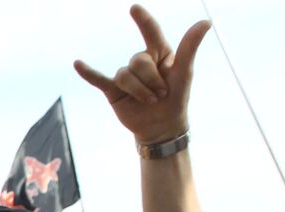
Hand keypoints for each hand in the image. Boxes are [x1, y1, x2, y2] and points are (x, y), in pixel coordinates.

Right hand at [74, 5, 209, 144]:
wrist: (162, 127)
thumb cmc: (176, 98)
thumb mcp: (185, 73)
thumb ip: (190, 47)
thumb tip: (206, 21)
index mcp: (159, 53)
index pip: (151, 32)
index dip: (143, 21)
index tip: (134, 9)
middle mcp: (141, 61)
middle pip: (138, 61)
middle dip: (152, 80)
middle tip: (162, 94)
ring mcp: (126, 76)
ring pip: (125, 75)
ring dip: (139, 91)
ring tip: (150, 101)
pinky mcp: (113, 90)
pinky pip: (98, 79)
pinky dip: (88, 72)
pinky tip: (77, 63)